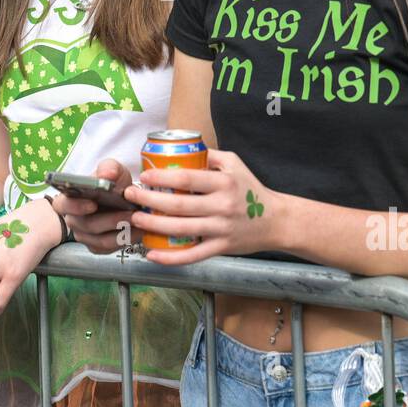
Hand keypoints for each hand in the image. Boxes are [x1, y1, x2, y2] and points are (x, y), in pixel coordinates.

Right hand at [54, 158, 139, 253]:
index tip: (93, 204)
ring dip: (122, 231)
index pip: (64, 205)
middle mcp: (73, 220)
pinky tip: (138, 230)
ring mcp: (84, 236)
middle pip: (88, 225)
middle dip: (111, 220)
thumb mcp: (111, 170)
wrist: (121, 198)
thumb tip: (106, 175)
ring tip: (138, 220)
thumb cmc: (111, 184)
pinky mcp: (97, 247)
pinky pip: (111, 248)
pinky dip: (126, 239)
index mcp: (68, 199)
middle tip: (130, 213)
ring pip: (102, 240)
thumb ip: (108, 168)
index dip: (77, 206)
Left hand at [124, 149, 278, 264]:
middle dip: (149, 201)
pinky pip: (192, 255)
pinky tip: (153, 254)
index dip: (161, 178)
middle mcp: (222, 206)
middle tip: (131, 196)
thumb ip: (209, 155)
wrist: (276, 220)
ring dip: (154, 225)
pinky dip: (171, 258)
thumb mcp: (234, 163)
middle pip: (178, 205)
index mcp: (223, 182)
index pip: (186, 179)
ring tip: (136, 219)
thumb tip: (181, 149)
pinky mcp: (221, 248)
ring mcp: (221, 229)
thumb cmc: (251, 189)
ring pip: (181, 229)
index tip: (144, 176)